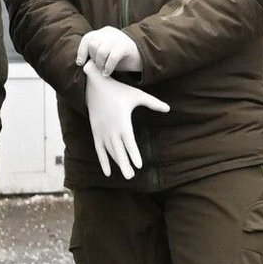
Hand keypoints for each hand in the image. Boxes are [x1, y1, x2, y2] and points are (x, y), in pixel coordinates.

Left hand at [76, 25, 141, 74]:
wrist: (142, 56)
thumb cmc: (120, 56)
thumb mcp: (106, 51)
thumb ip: (95, 51)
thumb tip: (80, 61)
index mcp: (104, 32)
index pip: (88, 38)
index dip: (82, 51)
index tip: (81, 63)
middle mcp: (110, 33)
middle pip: (93, 45)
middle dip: (93, 58)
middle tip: (98, 67)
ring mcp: (119, 39)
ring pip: (101, 51)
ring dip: (100, 63)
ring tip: (103, 70)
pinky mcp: (126, 47)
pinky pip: (113, 57)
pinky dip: (108, 67)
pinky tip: (107, 72)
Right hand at [82, 62, 168, 178]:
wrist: (94, 86)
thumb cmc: (118, 91)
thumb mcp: (137, 95)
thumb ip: (153, 103)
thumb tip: (168, 108)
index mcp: (122, 122)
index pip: (129, 142)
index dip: (133, 153)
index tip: (138, 165)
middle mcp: (111, 130)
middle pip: (118, 150)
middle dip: (125, 164)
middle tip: (131, 177)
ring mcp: (102, 132)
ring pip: (110, 152)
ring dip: (117, 164)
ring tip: (127, 175)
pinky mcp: (95, 133)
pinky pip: (99, 150)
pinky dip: (103, 161)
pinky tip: (108, 173)